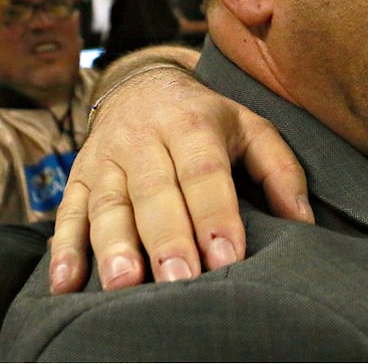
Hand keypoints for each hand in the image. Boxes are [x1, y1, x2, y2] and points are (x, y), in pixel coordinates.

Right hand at [48, 61, 310, 293]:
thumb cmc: (207, 118)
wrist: (142, 83)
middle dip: (167, 238)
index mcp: (193, 124)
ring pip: (108, 204)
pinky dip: (63, 249)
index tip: (228, 257)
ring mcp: (106, 157)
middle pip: (154, 191)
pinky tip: (66, 284)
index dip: (215, 214)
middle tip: (181, 281)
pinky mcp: (78, 176)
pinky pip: (68, 212)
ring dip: (113, 247)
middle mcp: (145, 138)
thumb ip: (280, 171)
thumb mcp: (251, 128)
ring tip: (125, 284)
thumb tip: (303, 222)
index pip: (204, 171)